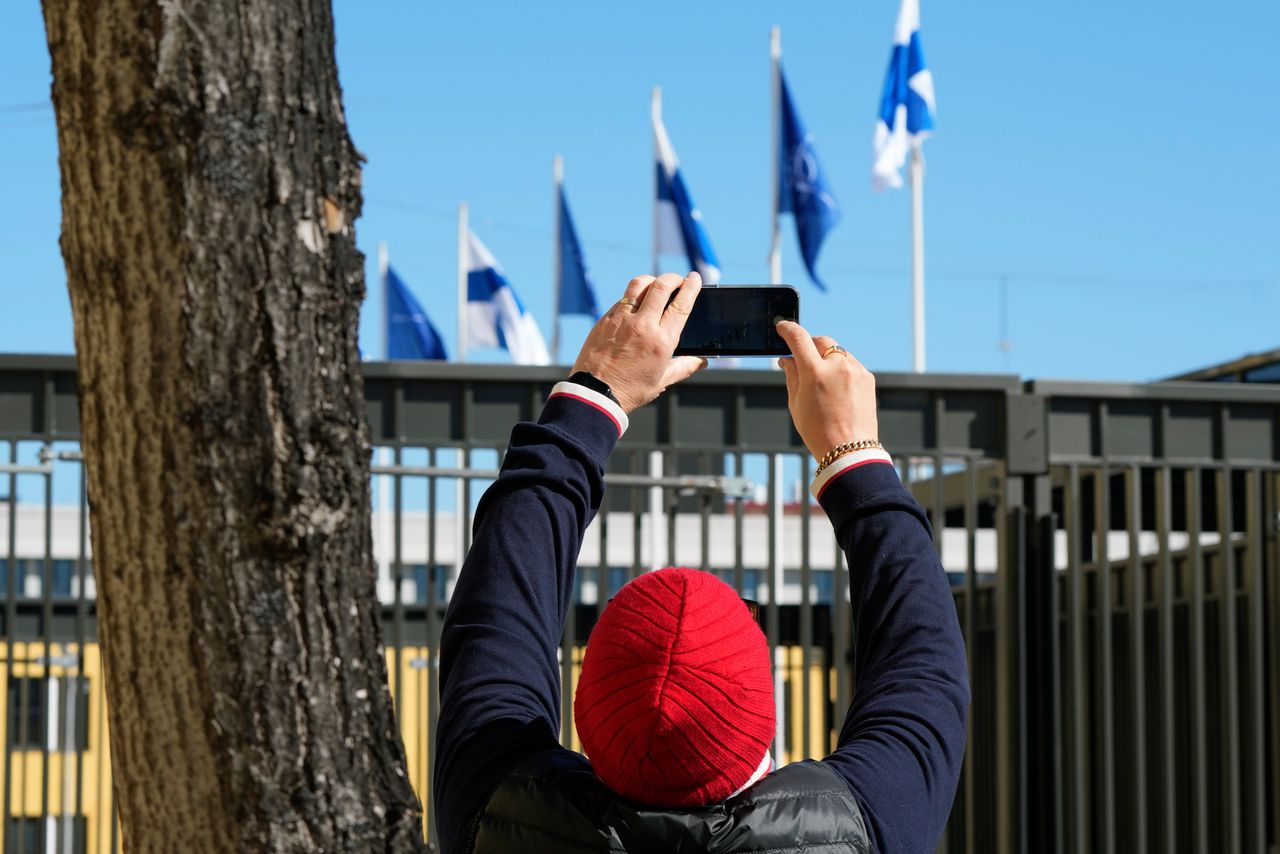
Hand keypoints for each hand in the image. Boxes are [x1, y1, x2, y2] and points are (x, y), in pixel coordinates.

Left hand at [571, 272, 707, 412]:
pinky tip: (636, 304)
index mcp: (661, 342)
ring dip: (652, 280)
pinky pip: (622, 299)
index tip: (695, 278)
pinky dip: (633, 296)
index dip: (691, 287)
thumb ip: (684, 367)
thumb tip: (702, 361)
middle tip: (678, 279)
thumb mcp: (662, 380)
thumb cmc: (630, 391)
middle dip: (673, 278)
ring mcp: (622, 320)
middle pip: (661, 286)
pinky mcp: (605, 320)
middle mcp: (643, 326)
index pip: (681, 304)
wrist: (595, 394)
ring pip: (639, 285)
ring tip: (656, 285)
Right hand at [774, 320, 878, 460]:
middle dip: (810, 346)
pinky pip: (850, 364)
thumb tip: (787, 359)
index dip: (788, 329)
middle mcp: (838, 366)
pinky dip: (841, 369)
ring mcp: (856, 370)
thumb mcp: (796, 403)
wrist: (848, 450)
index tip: (782, 327)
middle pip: (821, 340)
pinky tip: (837, 389)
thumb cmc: (818, 430)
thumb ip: (791, 375)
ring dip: (827, 358)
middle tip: (802, 359)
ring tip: (822, 382)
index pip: (799, 338)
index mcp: (815, 372)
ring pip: (837, 352)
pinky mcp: (867, 377)